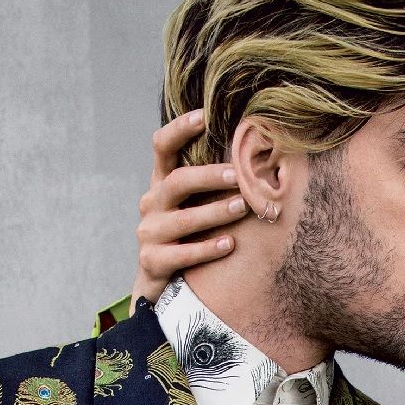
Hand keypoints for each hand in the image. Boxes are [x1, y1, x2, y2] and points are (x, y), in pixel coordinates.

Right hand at [132, 109, 244, 310]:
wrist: (162, 288)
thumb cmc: (188, 240)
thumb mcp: (193, 208)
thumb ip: (211, 187)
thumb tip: (254, 160)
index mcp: (161, 185)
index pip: (162, 147)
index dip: (179, 129)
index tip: (204, 116)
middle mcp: (151, 204)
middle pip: (177, 182)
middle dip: (209, 176)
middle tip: (239, 175)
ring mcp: (149, 233)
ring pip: (182, 219)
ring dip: (215, 212)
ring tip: (243, 207)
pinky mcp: (153, 262)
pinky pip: (182, 254)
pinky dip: (207, 249)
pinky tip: (230, 244)